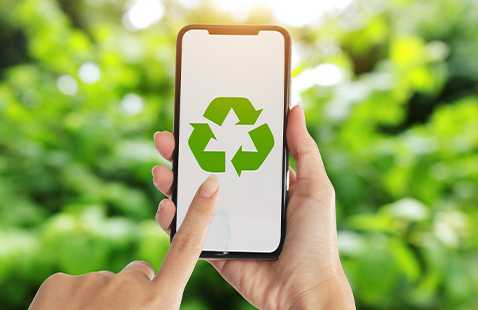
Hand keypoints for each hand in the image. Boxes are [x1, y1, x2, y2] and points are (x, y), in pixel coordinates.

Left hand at [29, 175, 219, 309]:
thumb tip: (153, 286)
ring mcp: (93, 281)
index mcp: (159, 302)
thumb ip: (158, 303)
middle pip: (140, 274)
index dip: (200, 215)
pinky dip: (71, 302)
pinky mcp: (59, 281)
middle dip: (133, 293)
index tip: (210, 184)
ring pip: (105, 284)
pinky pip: (74, 285)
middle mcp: (130, 285)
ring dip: (100, 302)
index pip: (187, 249)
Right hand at [152, 103, 354, 308]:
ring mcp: (226, 224)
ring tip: (160, 170)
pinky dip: (173, 218)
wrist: (304, 292)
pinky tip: (167, 205)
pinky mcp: (214, 248)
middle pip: (206, 173)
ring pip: (191, 199)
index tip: (196, 120)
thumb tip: (294, 108)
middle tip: (166, 140)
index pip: (233, 155)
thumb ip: (303, 150)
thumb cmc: (316, 241)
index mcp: (264, 185)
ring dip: (171, 183)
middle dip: (182, 156)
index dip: (213, 138)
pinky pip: (189, 230)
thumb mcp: (315, 188)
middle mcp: (242, 201)